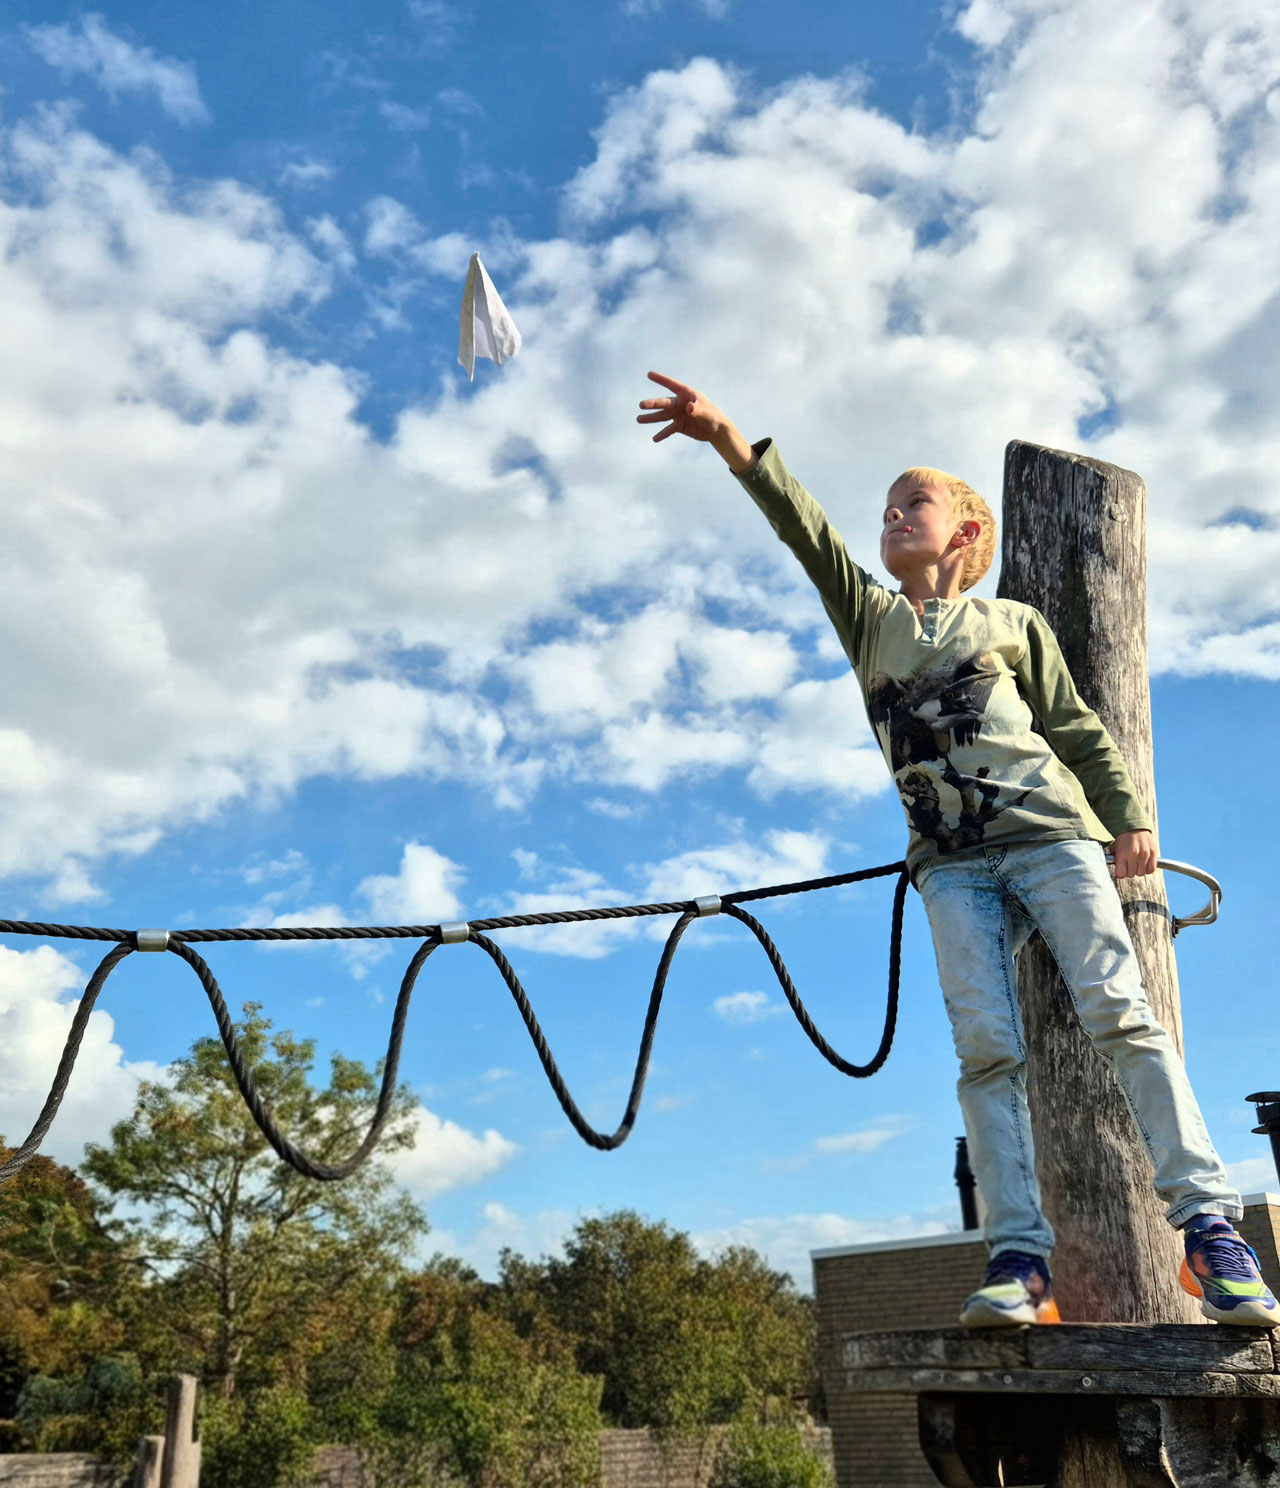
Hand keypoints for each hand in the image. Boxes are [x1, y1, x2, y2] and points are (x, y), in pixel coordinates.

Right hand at [637, 371, 754, 469]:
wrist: (716, 429)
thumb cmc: (713, 416)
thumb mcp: (706, 412)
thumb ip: (697, 409)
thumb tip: (688, 408)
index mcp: (686, 394)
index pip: (671, 385)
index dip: (660, 379)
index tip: (649, 374)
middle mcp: (679, 403)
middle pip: (664, 403)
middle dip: (652, 404)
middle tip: (641, 405)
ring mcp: (678, 415)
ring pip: (662, 416)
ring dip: (651, 418)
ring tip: (638, 419)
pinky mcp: (679, 426)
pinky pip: (668, 430)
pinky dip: (662, 434)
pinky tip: (655, 439)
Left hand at [1112, 830, 1156, 879]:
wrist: (1135, 827)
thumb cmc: (1123, 839)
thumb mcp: (1115, 848)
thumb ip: (1114, 860)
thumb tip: (1117, 873)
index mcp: (1122, 853)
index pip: (1121, 874)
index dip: (1120, 874)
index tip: (1120, 871)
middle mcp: (1134, 854)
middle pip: (1131, 874)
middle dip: (1128, 872)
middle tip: (1128, 866)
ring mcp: (1145, 854)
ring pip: (1141, 873)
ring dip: (1138, 870)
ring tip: (1136, 864)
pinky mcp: (1153, 852)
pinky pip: (1151, 869)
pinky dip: (1147, 869)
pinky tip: (1144, 864)